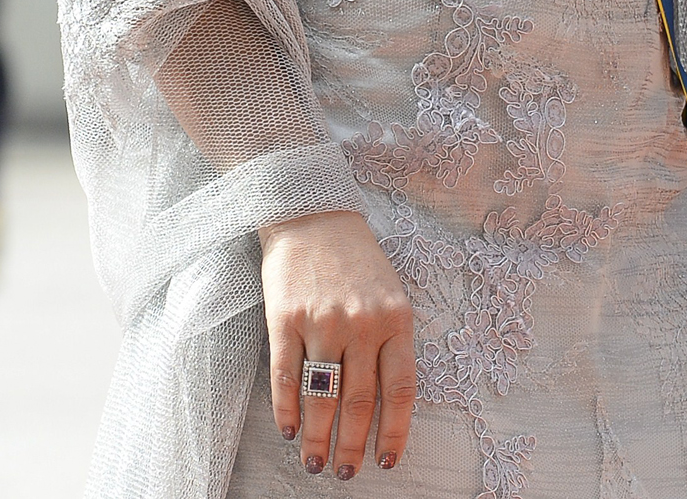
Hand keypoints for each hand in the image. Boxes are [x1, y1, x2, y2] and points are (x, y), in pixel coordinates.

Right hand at [259, 210, 414, 476]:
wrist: (313, 213)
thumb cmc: (356, 260)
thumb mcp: (389, 293)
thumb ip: (389, 342)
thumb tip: (384, 406)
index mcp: (395, 318)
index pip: (400, 390)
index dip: (394, 432)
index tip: (386, 462)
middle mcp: (361, 322)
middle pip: (358, 402)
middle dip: (352, 446)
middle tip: (345, 473)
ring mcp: (322, 320)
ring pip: (322, 396)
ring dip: (318, 438)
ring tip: (315, 462)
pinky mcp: (286, 318)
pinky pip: (286, 376)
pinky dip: (286, 410)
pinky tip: (288, 429)